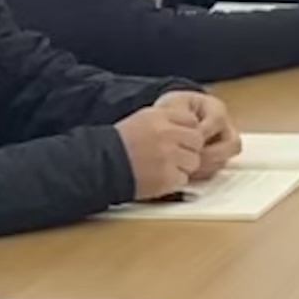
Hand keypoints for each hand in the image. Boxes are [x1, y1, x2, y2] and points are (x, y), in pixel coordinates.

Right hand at [117, 93, 232, 197]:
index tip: (178, 139)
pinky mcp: (167, 177)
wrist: (102, 166)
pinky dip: (174, 181)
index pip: (191, 120)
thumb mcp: (142, 120)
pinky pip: (184, 179)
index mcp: (160, 117)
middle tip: (174, 156)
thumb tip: (192, 124)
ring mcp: (168, 156)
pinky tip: (159, 177)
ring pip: (194, 161)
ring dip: (183, 167)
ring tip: (163, 167)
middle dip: (189, 149)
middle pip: (197, 141)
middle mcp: (166, 134)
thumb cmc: (119, 145)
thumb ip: (166, 120)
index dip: (187, 131)